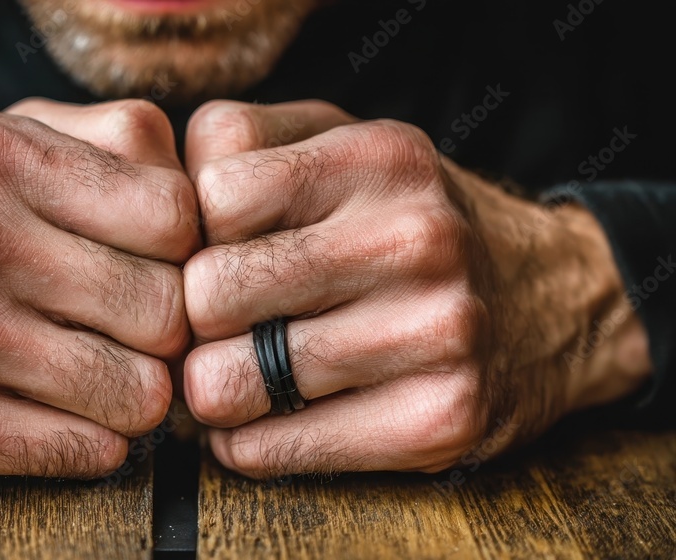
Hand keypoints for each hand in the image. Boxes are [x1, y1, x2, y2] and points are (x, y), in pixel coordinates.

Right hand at [0, 99, 198, 478]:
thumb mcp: (6, 140)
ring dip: (134, 396)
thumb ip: (113, 141)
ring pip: (139, 394)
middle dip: (166, 335)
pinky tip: (62, 414)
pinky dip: (93, 441)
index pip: (173, 218)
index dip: (185, 255)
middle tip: (134, 335)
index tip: (160, 271)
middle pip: (165, 312)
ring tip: (98, 374)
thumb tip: (211, 195)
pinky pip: (86, 452)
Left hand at [181, 100, 652, 477]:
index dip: (195, 231)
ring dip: (213, 386)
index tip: (218, 251)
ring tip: (240, 370)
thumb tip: (154, 212)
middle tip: (218, 324)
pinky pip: (266, 450)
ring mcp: (435, 333)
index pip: (211, 196)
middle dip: (195, 317)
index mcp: (378, 156)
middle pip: (207, 295)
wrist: (549, 299)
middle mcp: (414, 239)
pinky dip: (245, 440)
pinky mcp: (439, 419)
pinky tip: (270, 414)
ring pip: (223, 384)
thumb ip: (245, 144)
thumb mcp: (343, 143)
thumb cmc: (408, 221)